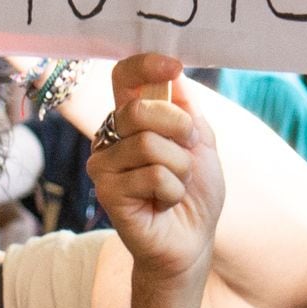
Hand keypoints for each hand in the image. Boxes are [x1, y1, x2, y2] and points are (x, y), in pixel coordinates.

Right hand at [89, 52, 222, 291]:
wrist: (192, 241)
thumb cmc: (194, 193)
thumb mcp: (201, 142)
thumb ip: (187, 109)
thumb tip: (173, 74)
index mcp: (131, 118)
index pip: (124, 77)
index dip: (145, 66)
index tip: (172, 66)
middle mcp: (112, 137)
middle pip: (139, 110)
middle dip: (178, 129)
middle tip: (188, 151)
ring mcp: (104, 164)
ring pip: (149, 145)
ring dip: (180, 168)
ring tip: (177, 185)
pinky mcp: (107, 191)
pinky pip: (152, 176)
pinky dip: (172, 190)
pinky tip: (164, 203)